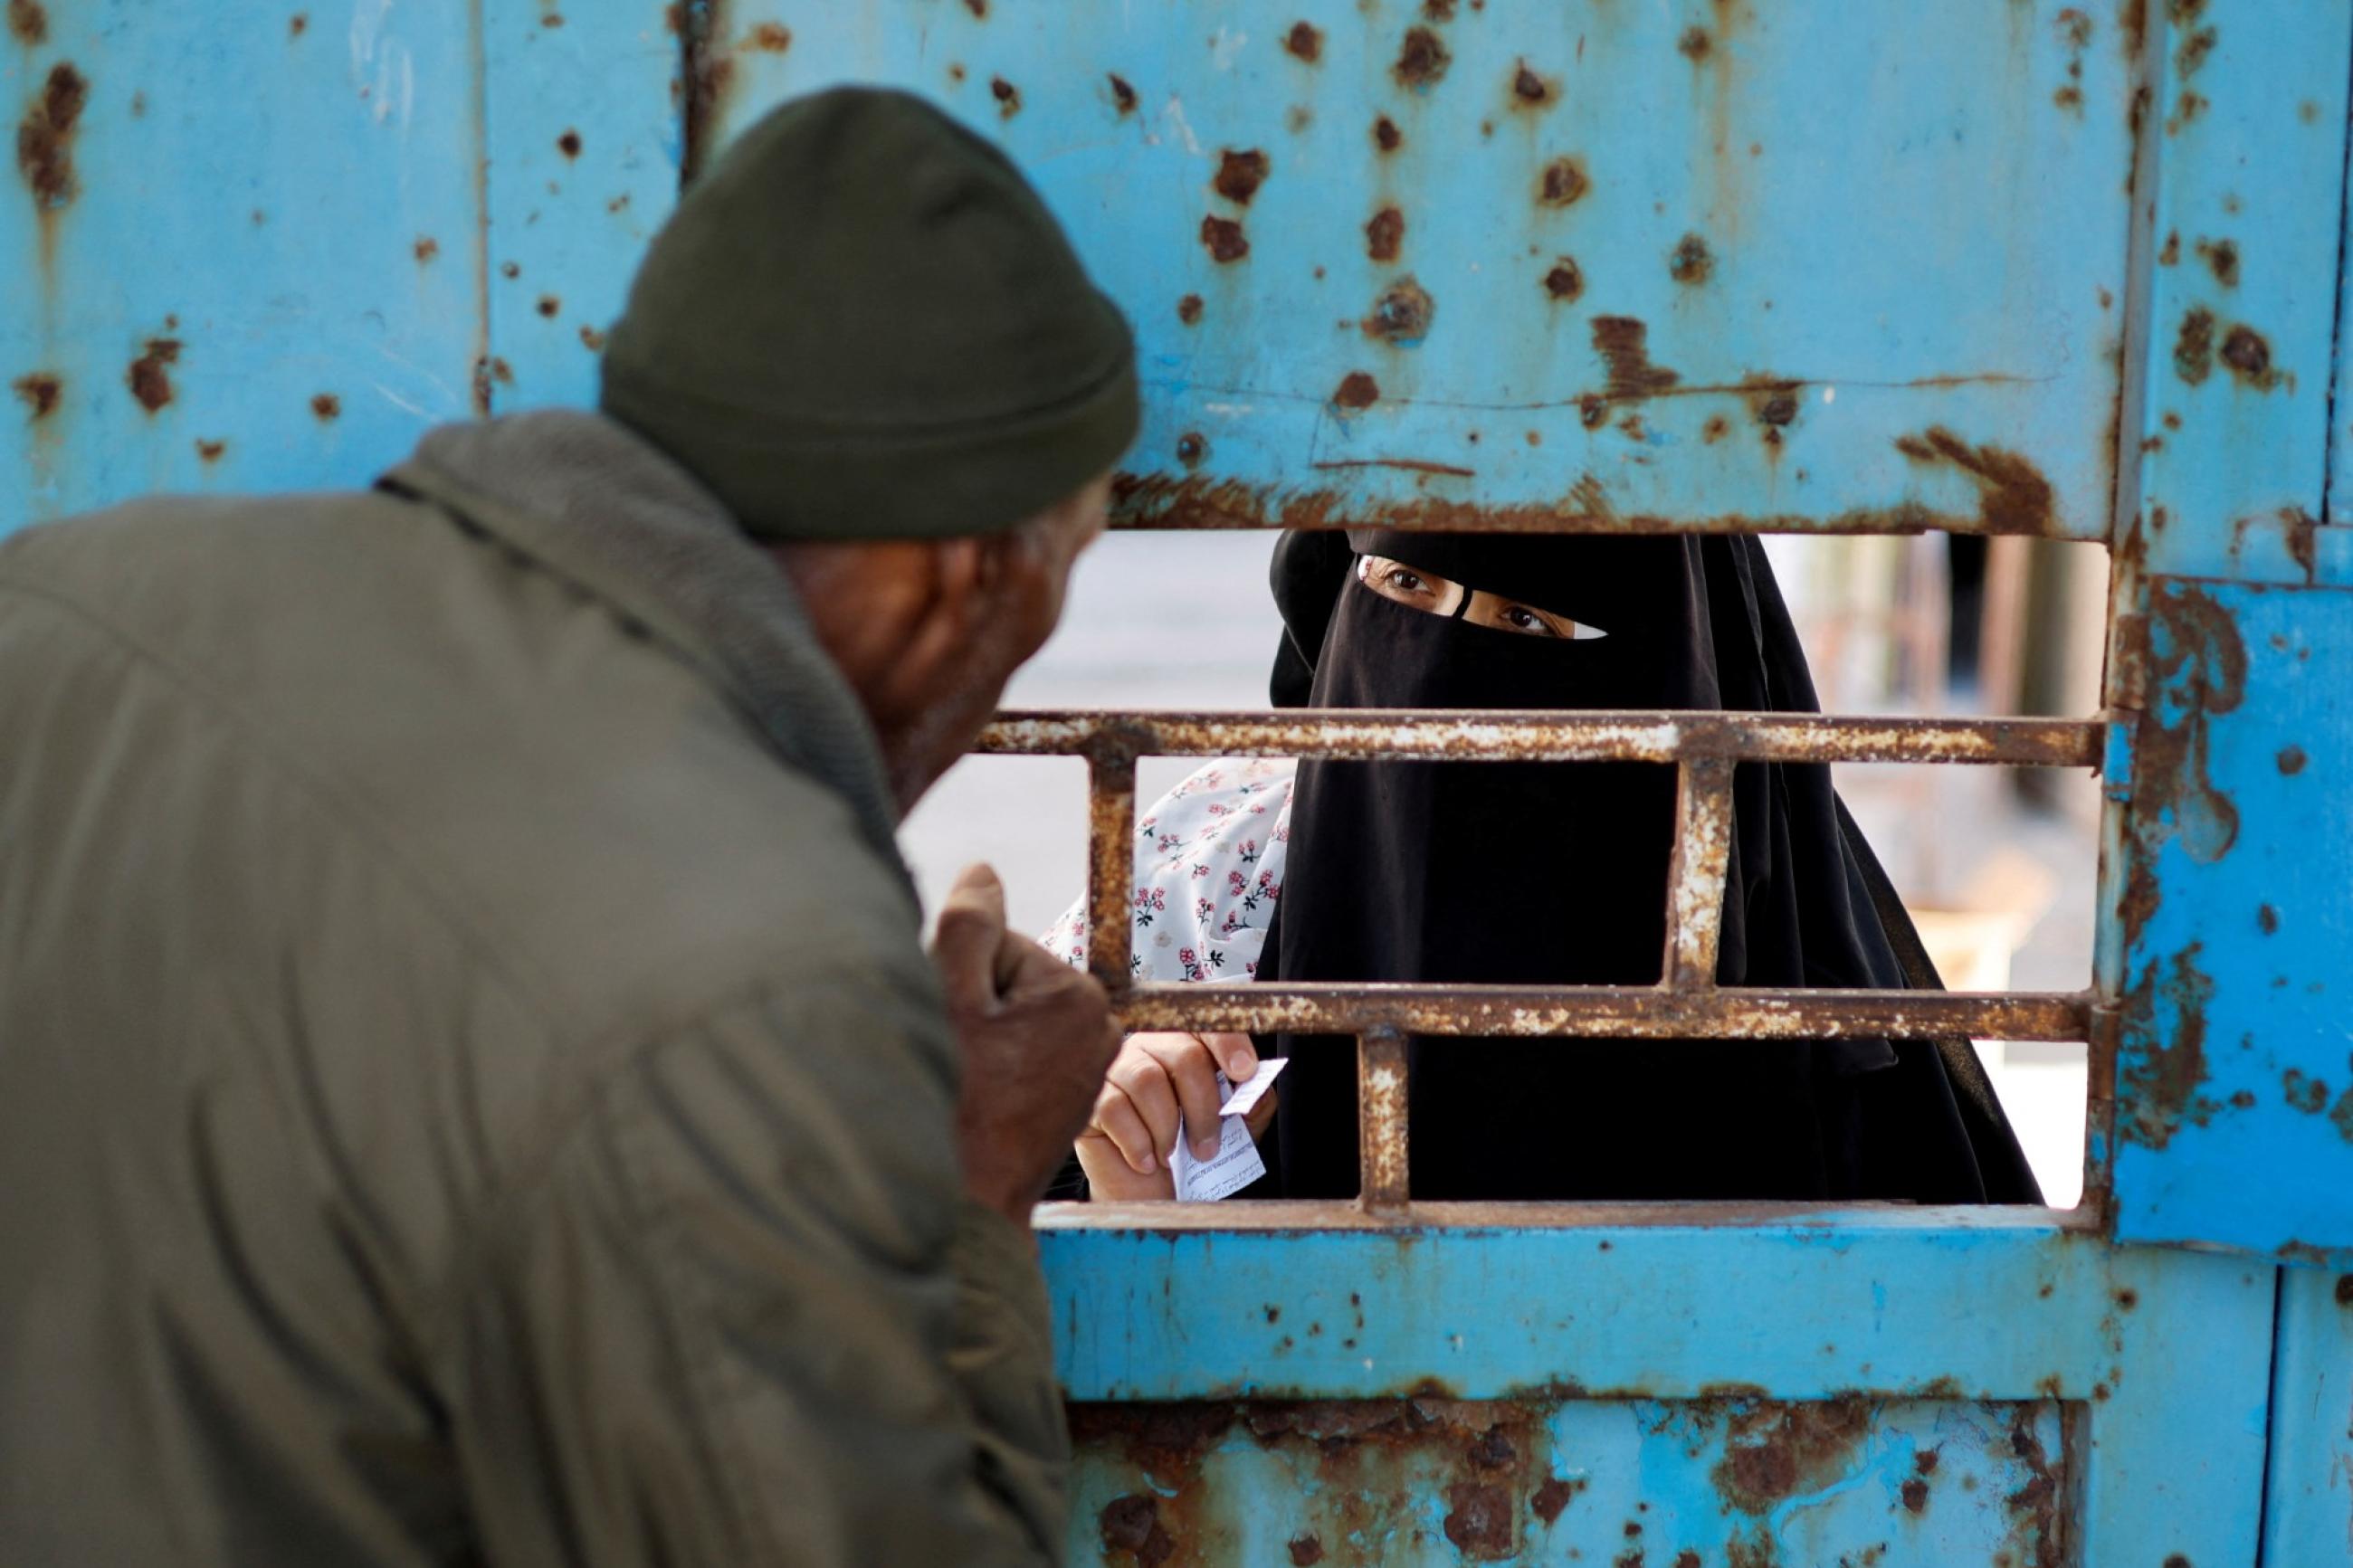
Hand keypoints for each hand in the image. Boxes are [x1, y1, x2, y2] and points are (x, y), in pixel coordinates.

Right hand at [932, 864, 1121, 1224]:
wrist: (970, 1200)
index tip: (958, 1025)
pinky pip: (1024, 1054)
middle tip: (962, 1058)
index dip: (961, 978)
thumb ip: (969, 926)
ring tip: (971, 1083)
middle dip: (975, 1008)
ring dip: (983, 1040)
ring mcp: (1087, 1061)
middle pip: (1010, 981)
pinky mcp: (1072, 1091)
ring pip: (1014, 1019)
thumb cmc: (957, 1105)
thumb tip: (984, 872)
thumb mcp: (953, 1000)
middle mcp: (1096, 1024)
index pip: (997, 947)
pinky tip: (985, 1101)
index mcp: (1075, 993)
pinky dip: (998, 1069)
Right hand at [1075, 1031, 1276, 1201]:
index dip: (1229, 1044)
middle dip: (1203, 1108)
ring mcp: (1116, 1068)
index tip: (1245, 1073)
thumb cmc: (1191, 1155)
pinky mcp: (1091, 1097)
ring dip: (1168, 1127)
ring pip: (1146, 1080)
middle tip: (1207, 1148)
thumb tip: (1256, 1088)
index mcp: (1188, 1044)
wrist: (1150, 1197)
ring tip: (1172, 1155)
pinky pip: (1114, 1107)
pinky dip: (1137, 1142)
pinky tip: (1147, 1161)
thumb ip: (1252, 1104)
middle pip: (1183, 1056)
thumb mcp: (1236, 1130)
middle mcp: (1150, 1047)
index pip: (1208, 1027)